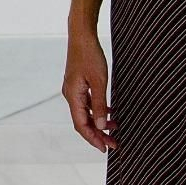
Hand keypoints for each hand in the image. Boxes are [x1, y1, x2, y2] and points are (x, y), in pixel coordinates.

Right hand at [63, 25, 116, 151]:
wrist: (82, 35)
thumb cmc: (90, 55)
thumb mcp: (99, 82)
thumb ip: (99, 105)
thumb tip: (100, 125)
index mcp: (73, 96)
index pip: (81, 125)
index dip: (93, 138)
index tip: (105, 148)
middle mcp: (70, 95)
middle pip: (83, 122)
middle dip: (98, 134)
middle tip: (113, 144)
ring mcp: (73, 89)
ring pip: (85, 113)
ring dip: (98, 122)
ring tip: (114, 128)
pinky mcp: (78, 84)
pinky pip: (86, 103)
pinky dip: (97, 111)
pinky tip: (109, 112)